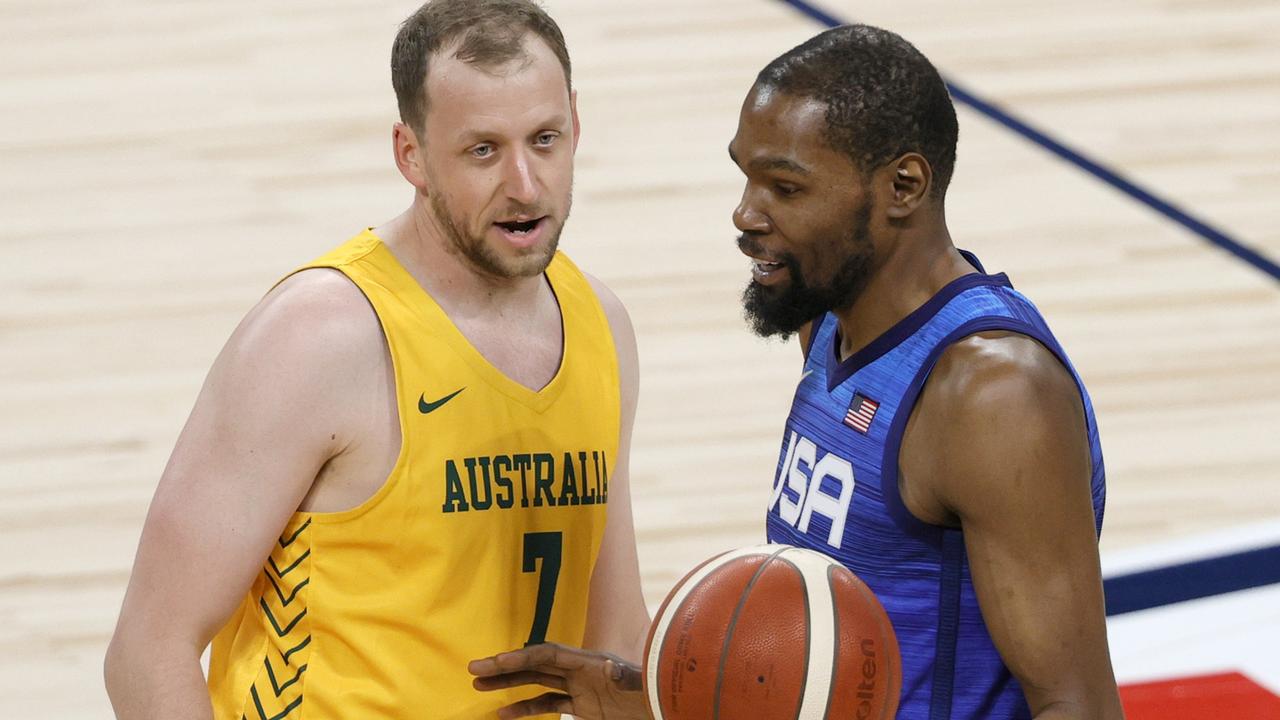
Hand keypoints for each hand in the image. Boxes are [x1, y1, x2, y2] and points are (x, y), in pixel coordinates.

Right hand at [468, 642, 649, 719]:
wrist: (663, 702)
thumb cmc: (651, 691)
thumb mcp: (638, 683)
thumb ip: (624, 676)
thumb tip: (611, 669)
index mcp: (588, 661)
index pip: (546, 655)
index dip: (521, 657)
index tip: (495, 663)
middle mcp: (578, 670)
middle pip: (534, 664)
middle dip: (504, 667)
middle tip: (474, 670)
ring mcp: (579, 687)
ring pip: (535, 682)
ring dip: (508, 684)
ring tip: (479, 687)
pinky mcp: (582, 706)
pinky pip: (546, 704)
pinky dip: (524, 708)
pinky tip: (503, 713)